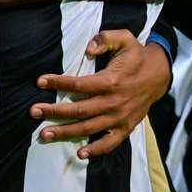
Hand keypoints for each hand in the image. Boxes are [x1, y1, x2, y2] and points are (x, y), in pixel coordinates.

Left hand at [29, 30, 170, 158]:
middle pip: (78, 110)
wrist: (159, 74)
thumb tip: (88, 47)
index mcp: (110, 81)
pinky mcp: (125, 127)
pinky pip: (110, 143)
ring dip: (65, 132)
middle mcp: (113, 102)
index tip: (39, 82)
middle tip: (33, 111)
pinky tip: (80, 153)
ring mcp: (119, 117)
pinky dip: (96, 150)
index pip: (78, 84)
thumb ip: (105, 38)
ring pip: (88, 128)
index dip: (58, 82)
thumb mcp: (124, 38)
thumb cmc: (136, 55)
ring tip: (44, 134)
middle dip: (53, 111)